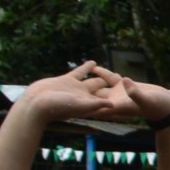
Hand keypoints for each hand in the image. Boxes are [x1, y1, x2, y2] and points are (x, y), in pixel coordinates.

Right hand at [18, 64, 136, 125]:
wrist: (35, 103)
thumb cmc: (56, 107)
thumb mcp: (79, 106)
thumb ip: (96, 105)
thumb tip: (113, 105)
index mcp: (91, 104)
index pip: (110, 101)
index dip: (121, 99)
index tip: (134, 96)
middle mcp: (85, 97)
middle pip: (104, 91)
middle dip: (114, 87)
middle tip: (127, 82)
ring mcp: (76, 88)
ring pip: (93, 81)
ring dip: (101, 76)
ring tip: (112, 71)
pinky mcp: (67, 80)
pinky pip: (80, 73)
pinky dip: (87, 67)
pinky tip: (93, 62)